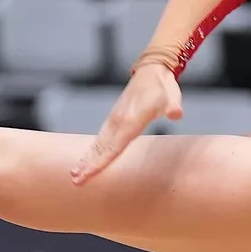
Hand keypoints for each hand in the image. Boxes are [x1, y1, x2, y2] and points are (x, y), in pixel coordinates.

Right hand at [71, 64, 180, 182]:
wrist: (151, 71)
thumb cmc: (163, 87)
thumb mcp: (172, 96)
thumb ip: (173, 106)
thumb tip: (176, 113)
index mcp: (132, 120)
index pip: (115, 146)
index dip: (102, 161)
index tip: (89, 174)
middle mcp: (119, 121)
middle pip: (102, 148)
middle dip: (89, 165)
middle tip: (75, 180)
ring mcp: (114, 119)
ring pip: (98, 143)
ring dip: (86, 158)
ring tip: (74, 174)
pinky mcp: (113, 119)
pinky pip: (100, 138)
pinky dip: (92, 149)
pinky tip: (85, 159)